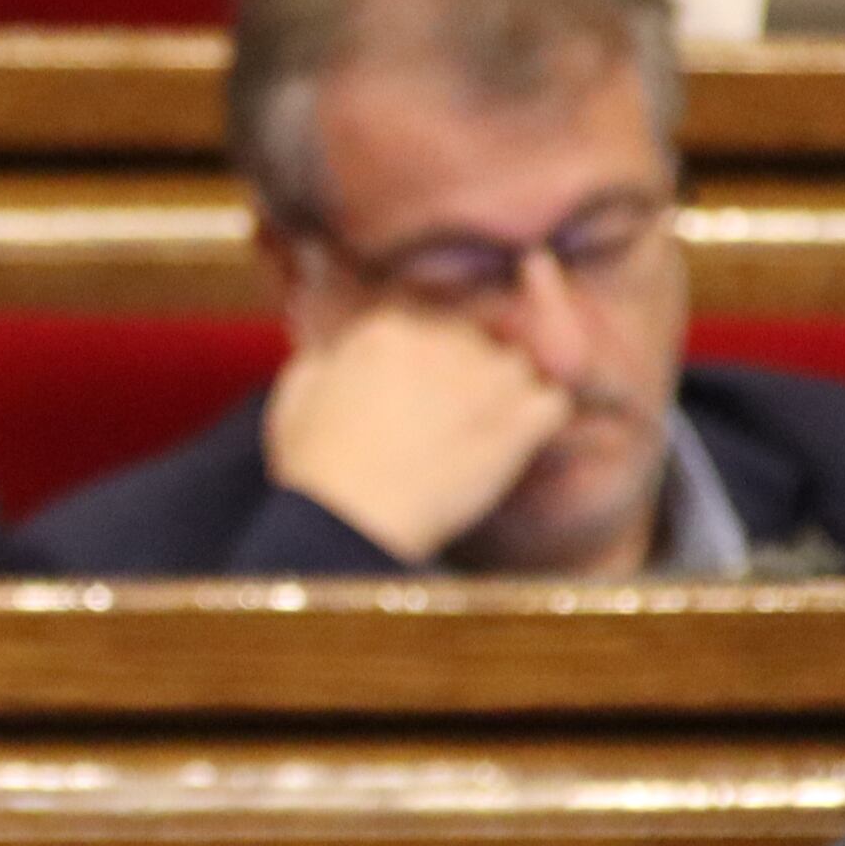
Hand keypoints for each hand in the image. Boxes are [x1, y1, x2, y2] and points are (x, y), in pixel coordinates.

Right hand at [262, 303, 573, 560]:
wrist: (349, 520)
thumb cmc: (315, 469)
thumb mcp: (292, 399)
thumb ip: (321, 361)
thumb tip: (337, 353)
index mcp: (387, 329)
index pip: (425, 325)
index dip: (422, 363)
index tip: (412, 398)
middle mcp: (442, 340)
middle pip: (475, 341)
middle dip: (465, 377)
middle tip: (443, 426)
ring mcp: (486, 379)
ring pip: (517, 368)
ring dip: (503, 397)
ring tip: (475, 439)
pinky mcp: (518, 422)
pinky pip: (553, 403)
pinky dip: (540, 421)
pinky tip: (515, 444)